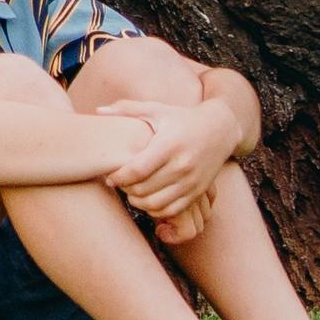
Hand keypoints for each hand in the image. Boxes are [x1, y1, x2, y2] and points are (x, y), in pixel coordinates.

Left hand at [103, 98, 237, 238]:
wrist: (220, 129)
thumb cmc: (181, 118)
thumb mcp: (156, 109)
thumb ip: (126, 109)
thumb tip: (98, 110)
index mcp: (169, 144)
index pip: (138, 170)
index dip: (120, 177)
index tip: (110, 177)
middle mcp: (182, 165)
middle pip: (145, 189)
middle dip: (126, 190)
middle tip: (119, 184)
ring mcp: (192, 181)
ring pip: (157, 204)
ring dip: (139, 203)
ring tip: (131, 192)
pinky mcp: (198, 192)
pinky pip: (173, 210)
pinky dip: (156, 210)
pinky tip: (148, 200)